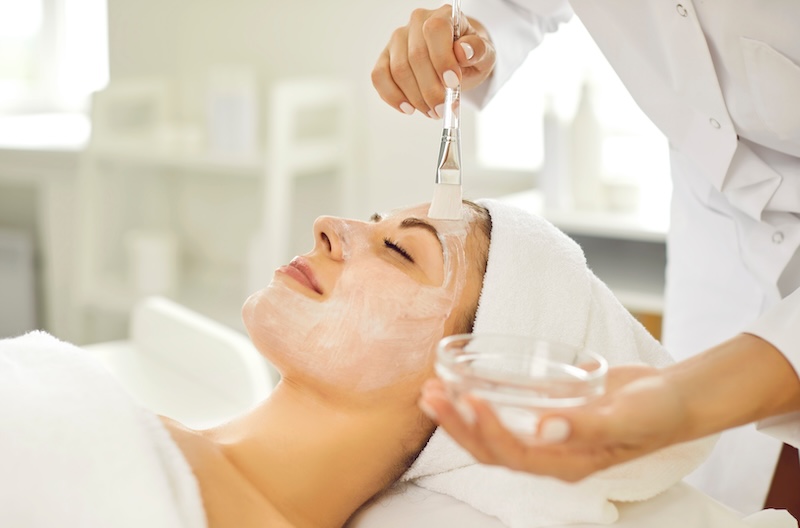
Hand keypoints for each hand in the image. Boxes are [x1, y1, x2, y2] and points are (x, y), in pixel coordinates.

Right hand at [371, 4, 495, 117]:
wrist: (457, 60)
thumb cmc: (469, 55)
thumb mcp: (484, 54)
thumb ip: (478, 50)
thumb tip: (464, 51)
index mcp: (443, 16)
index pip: (435, 31)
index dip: (442, 59)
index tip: (453, 83)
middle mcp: (417, 23)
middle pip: (416, 56)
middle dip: (430, 89)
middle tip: (443, 109)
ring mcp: (398, 40)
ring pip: (398, 71)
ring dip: (416, 98)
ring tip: (432, 111)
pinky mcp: (385, 57)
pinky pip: (379, 76)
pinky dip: (392, 96)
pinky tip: (408, 108)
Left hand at [418, 365, 689, 481]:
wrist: (673, 399)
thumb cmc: (656, 412)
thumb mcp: (627, 418)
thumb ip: (588, 427)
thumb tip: (545, 430)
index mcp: (567, 463)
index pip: (513, 454)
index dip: (486, 431)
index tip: (468, 399)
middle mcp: (551, 455)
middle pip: (491, 449)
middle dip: (457, 425)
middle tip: (429, 395)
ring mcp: (547, 437)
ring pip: (492, 433)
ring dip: (460, 415)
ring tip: (433, 390)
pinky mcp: (547, 415)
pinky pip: (506, 415)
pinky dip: (481, 401)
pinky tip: (463, 383)